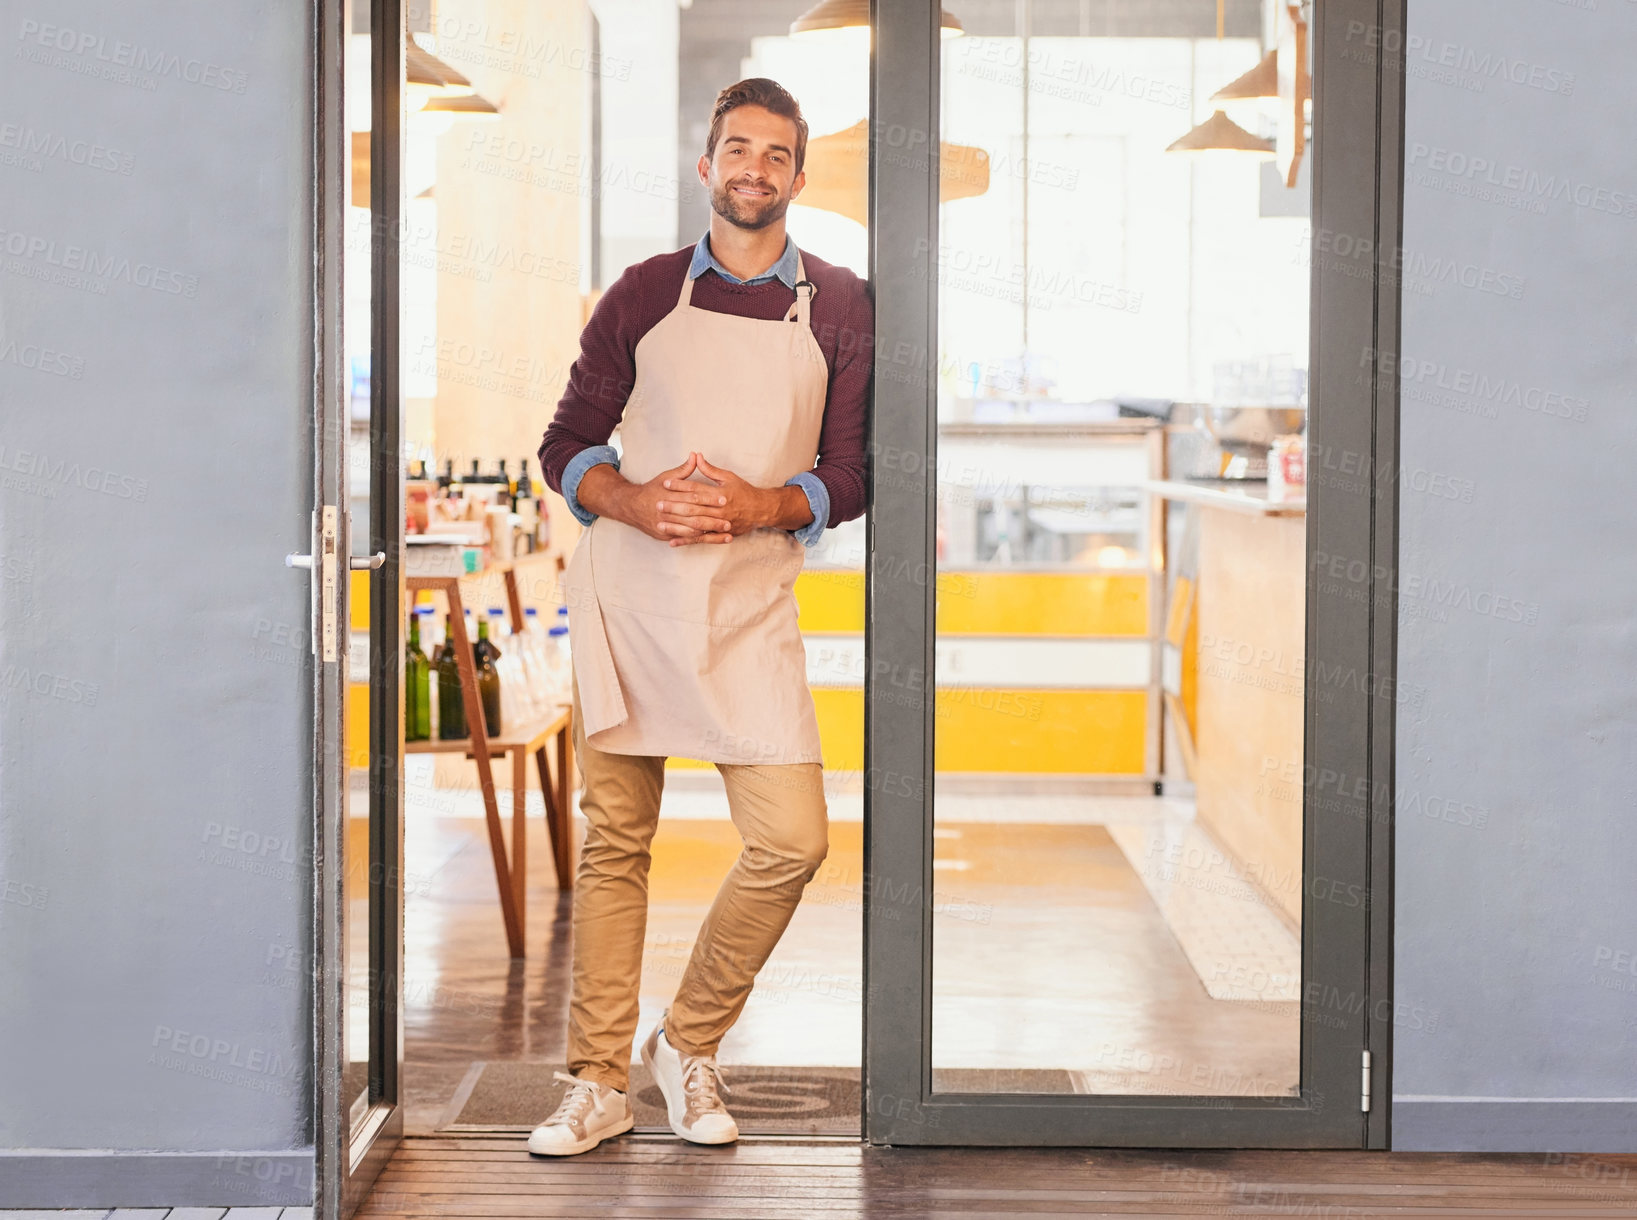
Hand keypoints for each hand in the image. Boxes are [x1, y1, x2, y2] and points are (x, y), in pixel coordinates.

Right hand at [580, 455, 727, 544]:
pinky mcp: (664, 536)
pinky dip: (698, 541)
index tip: (725, 498)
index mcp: (669, 495)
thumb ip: (683, 469)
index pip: (693, 497)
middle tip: (730, 520)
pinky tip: (712, 540)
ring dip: (709, 533)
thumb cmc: (652, 490)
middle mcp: (667, 512)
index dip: (710, 498)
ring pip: (690, 531)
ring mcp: (665, 526)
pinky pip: (684, 539)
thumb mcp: (666, 477)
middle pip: (693, 516)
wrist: (630, 506)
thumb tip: (696, 455)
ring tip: (726, 533)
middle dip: (712, 519)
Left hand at [657, 452, 805, 545]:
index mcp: (721, 494)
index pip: (697, 489)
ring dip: (677, 525)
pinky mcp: (720, 535)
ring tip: (660, 523)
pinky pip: (701, 540)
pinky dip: (686, 541)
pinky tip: (672, 541)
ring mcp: (720, 524)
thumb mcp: (729, 477)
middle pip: (693, 507)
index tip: (666, 483)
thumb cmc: (744, 491)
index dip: (681, 485)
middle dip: (674, 506)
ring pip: (695, 525)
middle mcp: (720, 510)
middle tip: (658, 503)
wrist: (761, 510)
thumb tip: (697, 456)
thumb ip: (710, 469)